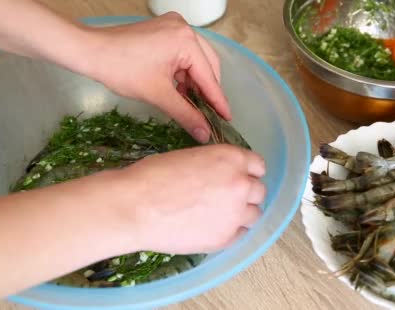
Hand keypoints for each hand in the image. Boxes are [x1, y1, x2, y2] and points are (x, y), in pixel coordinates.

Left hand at [72, 12, 229, 143]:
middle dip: (208, 91)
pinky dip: (184, 72)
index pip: (209, 76)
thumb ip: (186, 114)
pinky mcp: (164, 30)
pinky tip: (179, 89)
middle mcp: (184, 28)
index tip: (227, 118)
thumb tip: (204, 134)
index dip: (218, 101)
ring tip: (192, 104)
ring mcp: (174, 26)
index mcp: (186, 40)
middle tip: (210, 115)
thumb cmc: (121, 69)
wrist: (91, 51)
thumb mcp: (158, 94)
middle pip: (208, 65)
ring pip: (196, 60)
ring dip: (195, 82)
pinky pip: (184, 54)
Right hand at [93, 144, 265, 254]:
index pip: (258, 165)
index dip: (247, 171)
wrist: (136, 207)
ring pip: (254, 215)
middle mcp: (240, 184)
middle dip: (246, 193)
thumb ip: (215, 165)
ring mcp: (235, 214)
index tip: (239, 177)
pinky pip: (241, 235)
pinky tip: (212, 227)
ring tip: (220, 215)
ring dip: (241, 214)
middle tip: (227, 197)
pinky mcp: (225, 238)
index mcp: (231, 158)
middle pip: (259, 191)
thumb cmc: (153, 176)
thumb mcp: (190, 157)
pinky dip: (231, 231)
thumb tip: (220, 175)